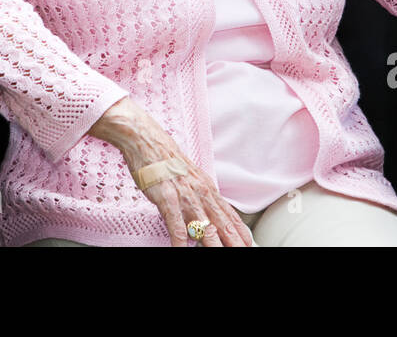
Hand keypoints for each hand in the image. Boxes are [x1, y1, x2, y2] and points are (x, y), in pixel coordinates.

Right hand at [90, 97, 253, 246]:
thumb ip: (200, 197)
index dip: (241, 233)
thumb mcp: (190, 177)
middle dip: (235, 243)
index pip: (230, 216)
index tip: (249, 245)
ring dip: (214, 246)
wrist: (146, 140)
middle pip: (223, 225)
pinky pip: (176, 226)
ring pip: (205, 228)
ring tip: (221, 257)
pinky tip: (180, 251)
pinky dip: (180, 242)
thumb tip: (208, 214)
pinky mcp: (167, 198)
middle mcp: (201, 193)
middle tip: (244, 253)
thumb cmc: (165, 160)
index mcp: (207, 188)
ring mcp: (185, 196)